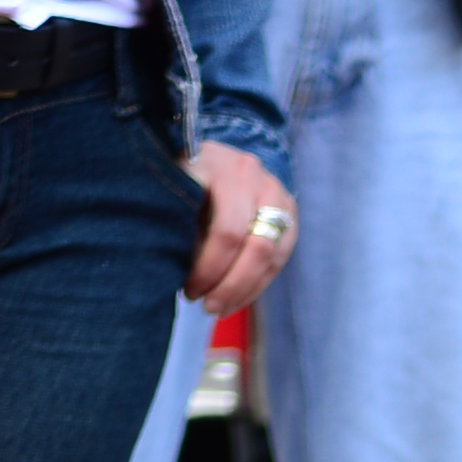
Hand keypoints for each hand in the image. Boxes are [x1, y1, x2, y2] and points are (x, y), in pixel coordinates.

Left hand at [188, 143, 295, 315]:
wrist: (210, 154)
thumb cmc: (181, 177)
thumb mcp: (172, 191)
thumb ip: (176, 225)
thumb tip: (174, 275)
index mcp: (223, 168)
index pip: (227, 231)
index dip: (209, 268)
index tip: (189, 290)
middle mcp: (256, 177)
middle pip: (256, 246)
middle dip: (231, 285)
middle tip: (207, 307)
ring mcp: (277, 193)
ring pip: (271, 256)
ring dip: (244, 290)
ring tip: (218, 308)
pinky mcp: (289, 213)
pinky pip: (278, 259)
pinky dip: (256, 285)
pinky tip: (234, 300)